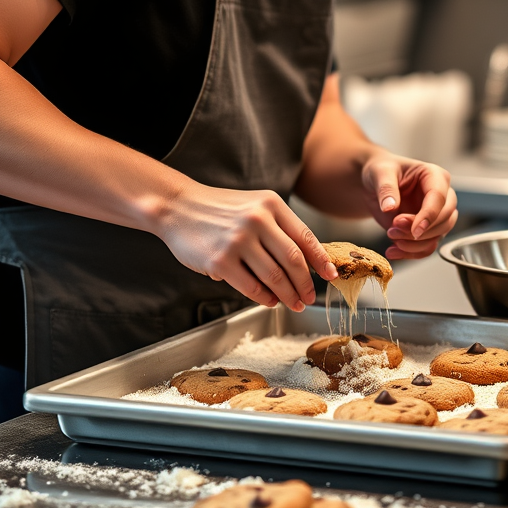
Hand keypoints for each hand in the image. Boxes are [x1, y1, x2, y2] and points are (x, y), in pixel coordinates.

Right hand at [157, 181, 337, 310]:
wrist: (177, 207)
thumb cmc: (219, 210)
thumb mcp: (254, 206)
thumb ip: (278, 227)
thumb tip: (306, 260)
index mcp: (271, 204)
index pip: (305, 236)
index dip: (321, 260)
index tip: (330, 275)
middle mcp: (258, 220)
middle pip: (293, 260)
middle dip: (305, 284)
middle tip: (309, 297)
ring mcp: (238, 240)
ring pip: (274, 276)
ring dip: (287, 295)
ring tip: (293, 303)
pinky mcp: (220, 260)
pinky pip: (251, 286)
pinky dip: (264, 297)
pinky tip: (269, 300)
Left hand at [360, 152, 457, 259]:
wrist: (373, 184)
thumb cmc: (381, 171)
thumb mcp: (379, 173)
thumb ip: (386, 188)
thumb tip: (390, 207)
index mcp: (434, 175)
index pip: (439, 198)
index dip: (429, 216)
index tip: (414, 231)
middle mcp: (441, 195)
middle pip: (444, 219)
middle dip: (419, 231)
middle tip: (392, 230)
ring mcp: (436, 214)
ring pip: (438, 236)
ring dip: (414, 243)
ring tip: (390, 235)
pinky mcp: (427, 229)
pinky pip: (428, 246)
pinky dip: (411, 253)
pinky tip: (393, 251)